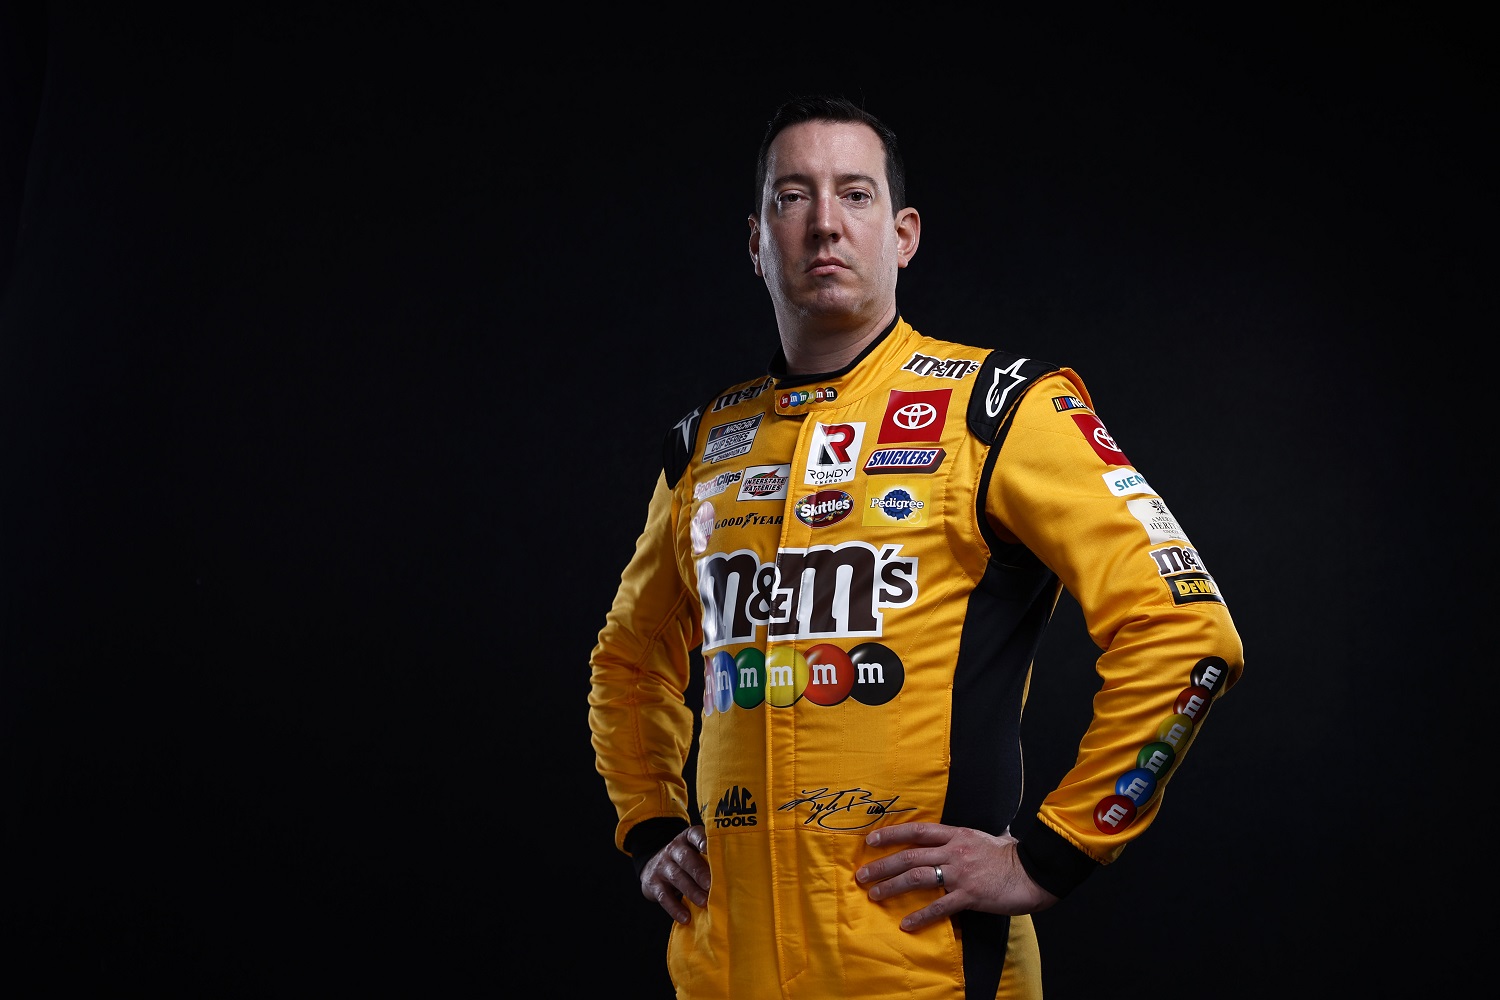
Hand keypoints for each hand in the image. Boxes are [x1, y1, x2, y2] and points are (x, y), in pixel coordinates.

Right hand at [640, 824, 709, 924]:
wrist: (652, 866)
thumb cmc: (685, 861)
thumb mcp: (694, 851)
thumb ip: (710, 857)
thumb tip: (738, 872)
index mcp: (687, 839)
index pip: (694, 835)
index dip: (702, 840)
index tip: (709, 849)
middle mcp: (674, 849)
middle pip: (686, 858)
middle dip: (699, 872)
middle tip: (710, 885)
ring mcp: (662, 866)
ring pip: (676, 877)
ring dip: (691, 890)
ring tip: (703, 903)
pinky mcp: (653, 884)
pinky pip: (664, 896)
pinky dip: (675, 908)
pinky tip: (685, 917)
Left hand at [855, 822, 1059, 930]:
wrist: (1036, 872)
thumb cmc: (1015, 855)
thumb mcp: (996, 836)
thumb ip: (988, 832)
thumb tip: (998, 827)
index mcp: (957, 834)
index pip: (917, 830)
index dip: (891, 834)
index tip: (871, 840)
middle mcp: (954, 851)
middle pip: (909, 855)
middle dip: (882, 865)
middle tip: (862, 876)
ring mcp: (960, 873)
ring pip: (917, 877)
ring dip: (892, 887)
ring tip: (875, 895)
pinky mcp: (969, 895)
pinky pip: (940, 906)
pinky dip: (921, 915)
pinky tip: (906, 923)